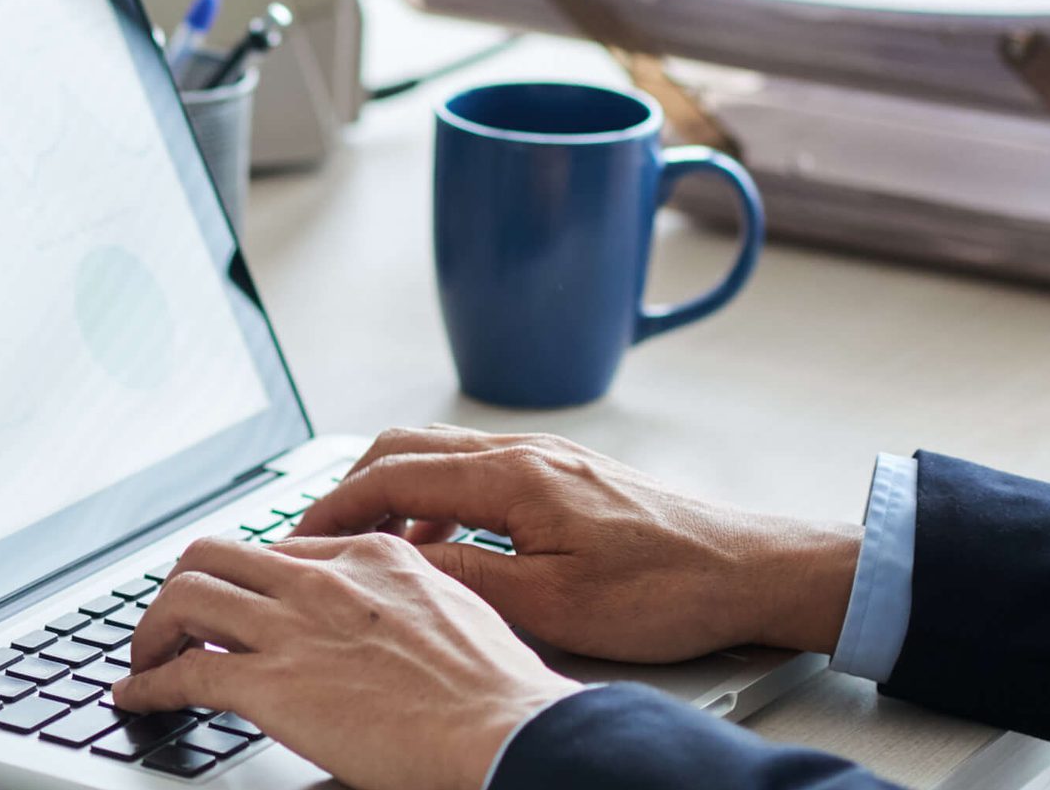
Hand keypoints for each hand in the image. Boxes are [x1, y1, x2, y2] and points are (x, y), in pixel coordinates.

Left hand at [114, 534, 582, 789]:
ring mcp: (292, 629)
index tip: (233, 601)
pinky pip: (183, 674)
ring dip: (152, 631)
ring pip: (183, 600)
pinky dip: (147, 684)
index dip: (246, 579)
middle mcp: (322, 581)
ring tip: (145, 657)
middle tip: (174, 622)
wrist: (505, 729)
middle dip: (183, 587)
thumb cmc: (496, 690)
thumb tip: (384, 619)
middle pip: (214, 555)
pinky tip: (137, 696)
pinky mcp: (270, 685)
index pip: (279, 551)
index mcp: (371, 558)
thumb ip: (406, 601)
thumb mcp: (456, 611)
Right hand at [291, 426, 861, 661]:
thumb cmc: (669, 590)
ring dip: (392, 493)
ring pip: (439, 455)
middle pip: (404, 448)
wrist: (755, 570)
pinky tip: (444, 546)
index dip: (330, 508)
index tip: (294, 540)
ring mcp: (548, 458)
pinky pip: (477, 471)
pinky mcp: (567, 474)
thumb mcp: (553, 601)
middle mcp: (525, 452)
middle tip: (315, 538)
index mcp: (513, 476)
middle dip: (348, 489)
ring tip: (369, 547)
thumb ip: (467, 575)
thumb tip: (398, 562)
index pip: (390, 476)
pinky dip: (436, 499)